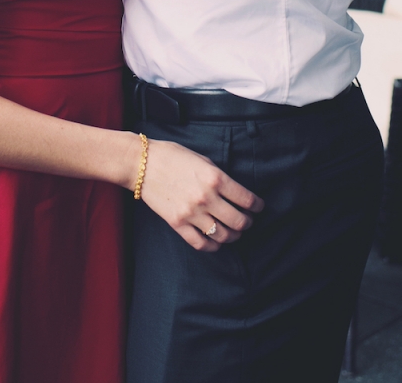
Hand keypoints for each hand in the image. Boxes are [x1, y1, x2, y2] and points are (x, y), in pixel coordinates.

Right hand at [139, 138, 262, 252]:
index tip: (259, 207)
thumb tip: (235, 193)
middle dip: (247, 223)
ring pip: (223, 235)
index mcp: (215, 178)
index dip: (257, 206)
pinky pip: (201, 243)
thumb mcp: (203, 159)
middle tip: (248, 220)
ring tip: (234, 232)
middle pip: (238, 221)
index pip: (247, 199)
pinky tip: (216, 241)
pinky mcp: (178, 224)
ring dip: (233, 236)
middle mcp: (206, 198)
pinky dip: (213, 246)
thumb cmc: (173, 156)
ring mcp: (192, 213)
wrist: (142, 163)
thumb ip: (220, 177)